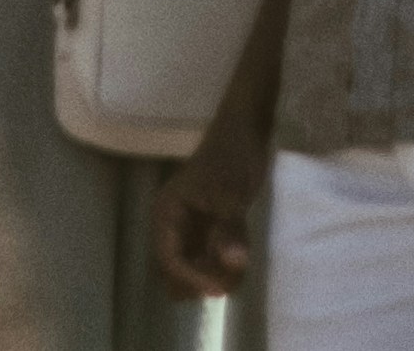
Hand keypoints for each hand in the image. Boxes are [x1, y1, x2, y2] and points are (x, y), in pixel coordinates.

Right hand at [154, 132, 262, 303]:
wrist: (246, 127)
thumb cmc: (234, 154)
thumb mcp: (234, 193)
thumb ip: (231, 229)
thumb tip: (234, 262)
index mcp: (167, 214)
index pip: (170, 260)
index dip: (192, 278)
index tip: (219, 287)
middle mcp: (171, 225)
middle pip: (174, 273)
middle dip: (199, 280)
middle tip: (229, 278)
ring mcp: (186, 229)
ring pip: (189, 270)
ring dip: (210, 277)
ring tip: (237, 270)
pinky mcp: (202, 230)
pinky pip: (203, 261)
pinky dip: (218, 268)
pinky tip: (238, 263)